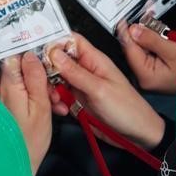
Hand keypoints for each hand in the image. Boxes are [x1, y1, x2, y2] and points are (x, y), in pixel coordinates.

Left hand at [0, 52, 54, 172]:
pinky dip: (28, 100)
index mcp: (6, 84)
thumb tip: (31, 54)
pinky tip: (43, 113)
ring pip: (19, 83)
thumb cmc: (28, 142)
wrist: (12, 169)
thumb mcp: (40, 107)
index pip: (15, 54)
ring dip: (37, 91)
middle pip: (19, 70)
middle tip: (55, 95)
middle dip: (39, 78)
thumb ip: (35, 78)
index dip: (33, 56)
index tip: (49, 63)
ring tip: (54, 107)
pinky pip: (14, 95)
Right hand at [47, 37, 165, 148]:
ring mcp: (81, 85)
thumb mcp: (99, 89)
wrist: (136, 135)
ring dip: (51, 88)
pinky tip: (60, 109)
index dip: (54, 42)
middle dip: (47, 70)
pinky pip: (60, 96)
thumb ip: (75, 72)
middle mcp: (86, 70)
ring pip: (56, 79)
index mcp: (94, 60)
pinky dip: (56, 101)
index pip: (71, 40)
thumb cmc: (127, 109)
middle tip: (42, 81)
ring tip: (55, 100)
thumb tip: (54, 53)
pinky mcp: (78, 101)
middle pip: (58, 60)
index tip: (39, 52)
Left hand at [116, 20, 175, 94]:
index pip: (129, 49)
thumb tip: (133, 29)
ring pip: (139, 50)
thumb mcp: (173, 51)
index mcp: (145, 76)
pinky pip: (146, 53)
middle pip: (133, 49)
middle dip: (137, 32)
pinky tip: (157, 35)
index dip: (126, 32)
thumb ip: (151, 39)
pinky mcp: (152, 72)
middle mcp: (142, 78)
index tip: (125, 20)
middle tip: (143, 18)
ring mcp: (146, 76)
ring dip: (144, 36)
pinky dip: (150, 43)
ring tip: (153, 25)